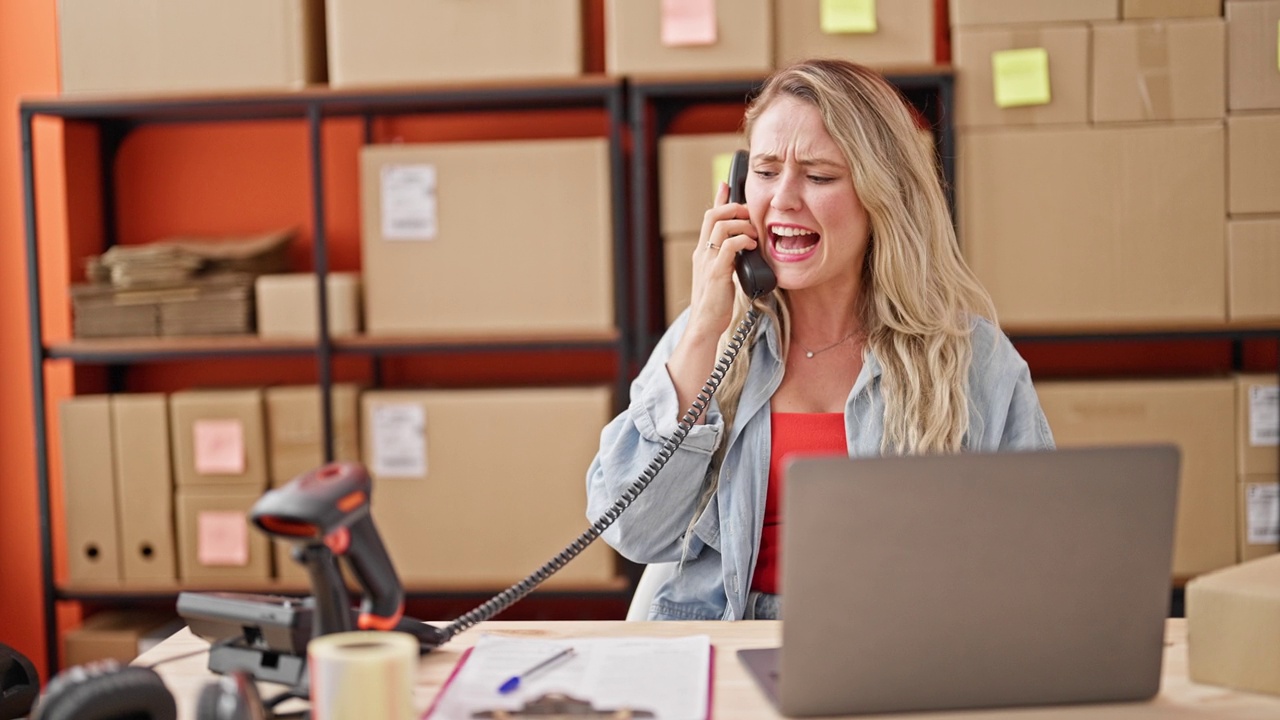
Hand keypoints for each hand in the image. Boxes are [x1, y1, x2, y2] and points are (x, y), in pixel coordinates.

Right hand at [686, 181, 758, 340]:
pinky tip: (752, 246)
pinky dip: (742, 241)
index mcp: (703, 252)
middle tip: (749, 213)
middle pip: (713, 215)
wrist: (705, 325)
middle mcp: (703, 253)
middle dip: (733, 207)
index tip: (727, 184)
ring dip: (741, 224)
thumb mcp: (722, 275)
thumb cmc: (716, 303)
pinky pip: (729, 246)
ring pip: (720, 226)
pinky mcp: (716, 273)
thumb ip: (728, 259)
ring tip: (754, 233)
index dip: (719, 199)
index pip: (709, 217)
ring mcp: (708, 262)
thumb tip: (743, 248)